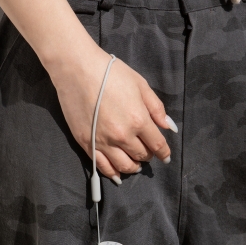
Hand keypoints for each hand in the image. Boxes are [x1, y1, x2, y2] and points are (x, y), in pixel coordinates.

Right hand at [49, 48, 177, 183]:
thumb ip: (156, 108)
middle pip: (141, 156)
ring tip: (135, 165)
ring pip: (124, 166)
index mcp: (139, 120)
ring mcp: (103, 142)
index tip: (166, 157)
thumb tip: (169, 128)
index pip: (157, 144)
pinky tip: (118, 174)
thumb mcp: (140, 85)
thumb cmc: (110, 72)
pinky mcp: (87, 144)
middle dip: (148, 156)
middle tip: (148, 152)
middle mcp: (122, 136)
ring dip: (133, 167)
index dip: (164, 153)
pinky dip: (112, 173)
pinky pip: (102, 166)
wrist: (77, 70)